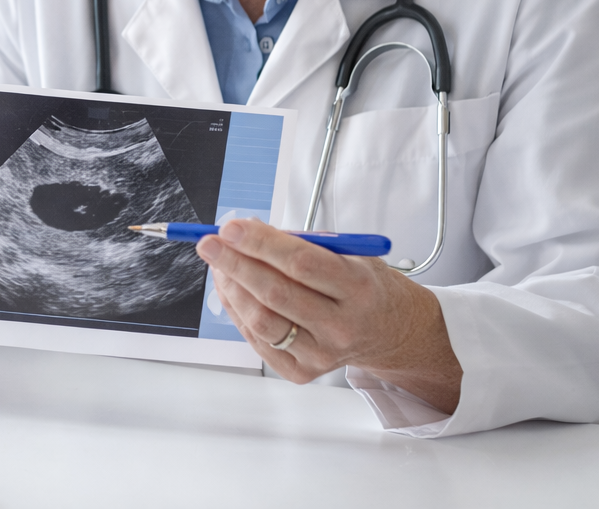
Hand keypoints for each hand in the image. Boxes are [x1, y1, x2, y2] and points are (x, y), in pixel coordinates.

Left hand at [196, 218, 462, 412]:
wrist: (388, 331)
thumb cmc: (362, 285)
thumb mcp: (347, 252)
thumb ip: (299, 242)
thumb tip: (244, 230)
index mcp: (358, 288)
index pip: (302, 263)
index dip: (261, 244)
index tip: (231, 227)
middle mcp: (342, 326)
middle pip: (276, 294)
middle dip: (234, 264)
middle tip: (210, 243)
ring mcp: (322, 354)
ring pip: (261, 320)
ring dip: (231, 288)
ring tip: (218, 265)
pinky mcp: (302, 371)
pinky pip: (257, 339)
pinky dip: (237, 310)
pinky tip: (231, 289)